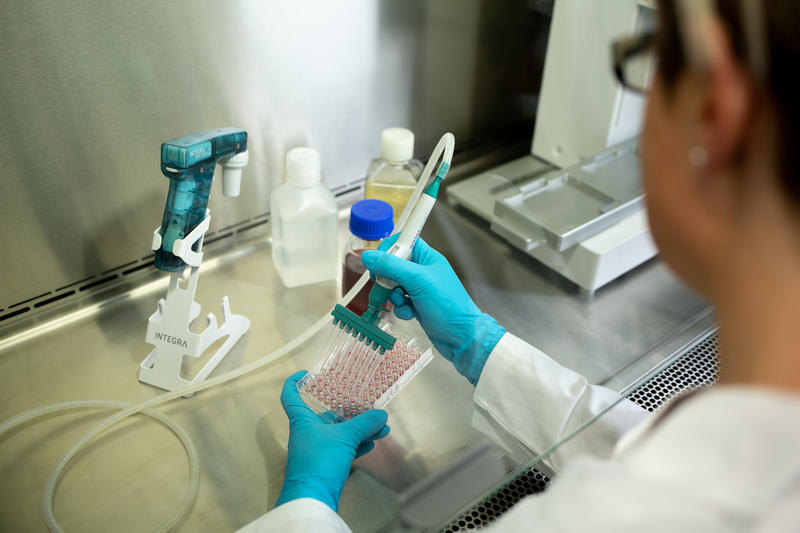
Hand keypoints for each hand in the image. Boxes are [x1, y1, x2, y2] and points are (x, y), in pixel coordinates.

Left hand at [275, 371, 389, 510]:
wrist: (312, 498)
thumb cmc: (320, 460)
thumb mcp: (345, 437)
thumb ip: (364, 423)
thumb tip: (382, 415)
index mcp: (302, 420)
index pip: (290, 395)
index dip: (294, 382)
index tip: (306, 373)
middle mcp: (306, 432)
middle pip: (325, 414)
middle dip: (347, 409)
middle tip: (365, 403)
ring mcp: (315, 450)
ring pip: (338, 433)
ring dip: (358, 428)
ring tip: (380, 426)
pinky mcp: (325, 465)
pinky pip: (343, 449)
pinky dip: (357, 444)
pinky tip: (373, 442)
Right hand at [361, 235, 504, 384]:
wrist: (462, 337)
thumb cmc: (449, 306)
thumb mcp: (418, 281)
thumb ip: (391, 266)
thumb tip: (368, 256)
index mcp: (427, 258)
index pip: (403, 242)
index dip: (389, 250)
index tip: (379, 262)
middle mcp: (423, 271)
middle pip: (394, 266)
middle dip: (387, 278)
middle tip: (386, 287)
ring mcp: (420, 289)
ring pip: (394, 286)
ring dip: (394, 296)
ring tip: (403, 303)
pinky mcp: (417, 305)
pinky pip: (400, 302)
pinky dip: (401, 309)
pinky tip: (410, 314)